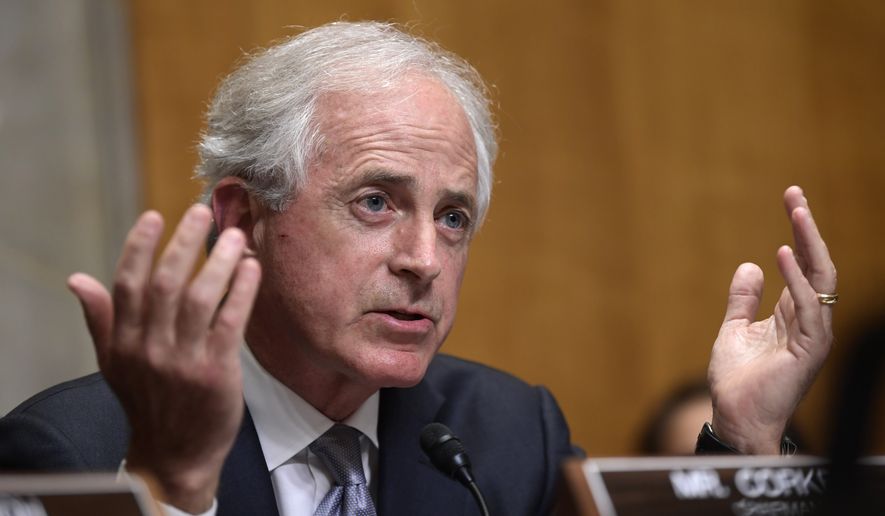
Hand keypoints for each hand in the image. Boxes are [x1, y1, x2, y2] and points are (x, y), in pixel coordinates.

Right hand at [67, 205, 260, 511]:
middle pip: (165, 283)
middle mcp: (150, 347)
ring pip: (200, 298)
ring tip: (235, 235)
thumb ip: (101, 318)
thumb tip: (76, 279)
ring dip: (218, 262)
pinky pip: (230, 322)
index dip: (140, 246)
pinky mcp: (216, 372)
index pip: (127, 283)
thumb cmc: (148, 401)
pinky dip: (241, 292)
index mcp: (124, 341)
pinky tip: (251, 268)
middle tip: (202, 212)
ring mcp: (183, 360)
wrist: (175, 453)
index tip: (155, 216)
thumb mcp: (115, 363)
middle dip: (184, 243)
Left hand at [707, 186, 835, 453]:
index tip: (791, 197)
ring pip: (820, 279)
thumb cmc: (738, 380)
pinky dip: (797, 279)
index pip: (803, 264)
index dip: (799, 231)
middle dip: (808, 228)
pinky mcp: (809, 349)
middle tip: (796, 194)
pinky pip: (808, 307)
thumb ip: (743, 299)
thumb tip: (749, 265)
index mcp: (793, 313)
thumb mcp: (734, 329)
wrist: (736, 416)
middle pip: (817, 264)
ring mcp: (813, 334)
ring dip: (809, 243)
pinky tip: (784, 254)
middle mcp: (810, 319)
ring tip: (796, 211)